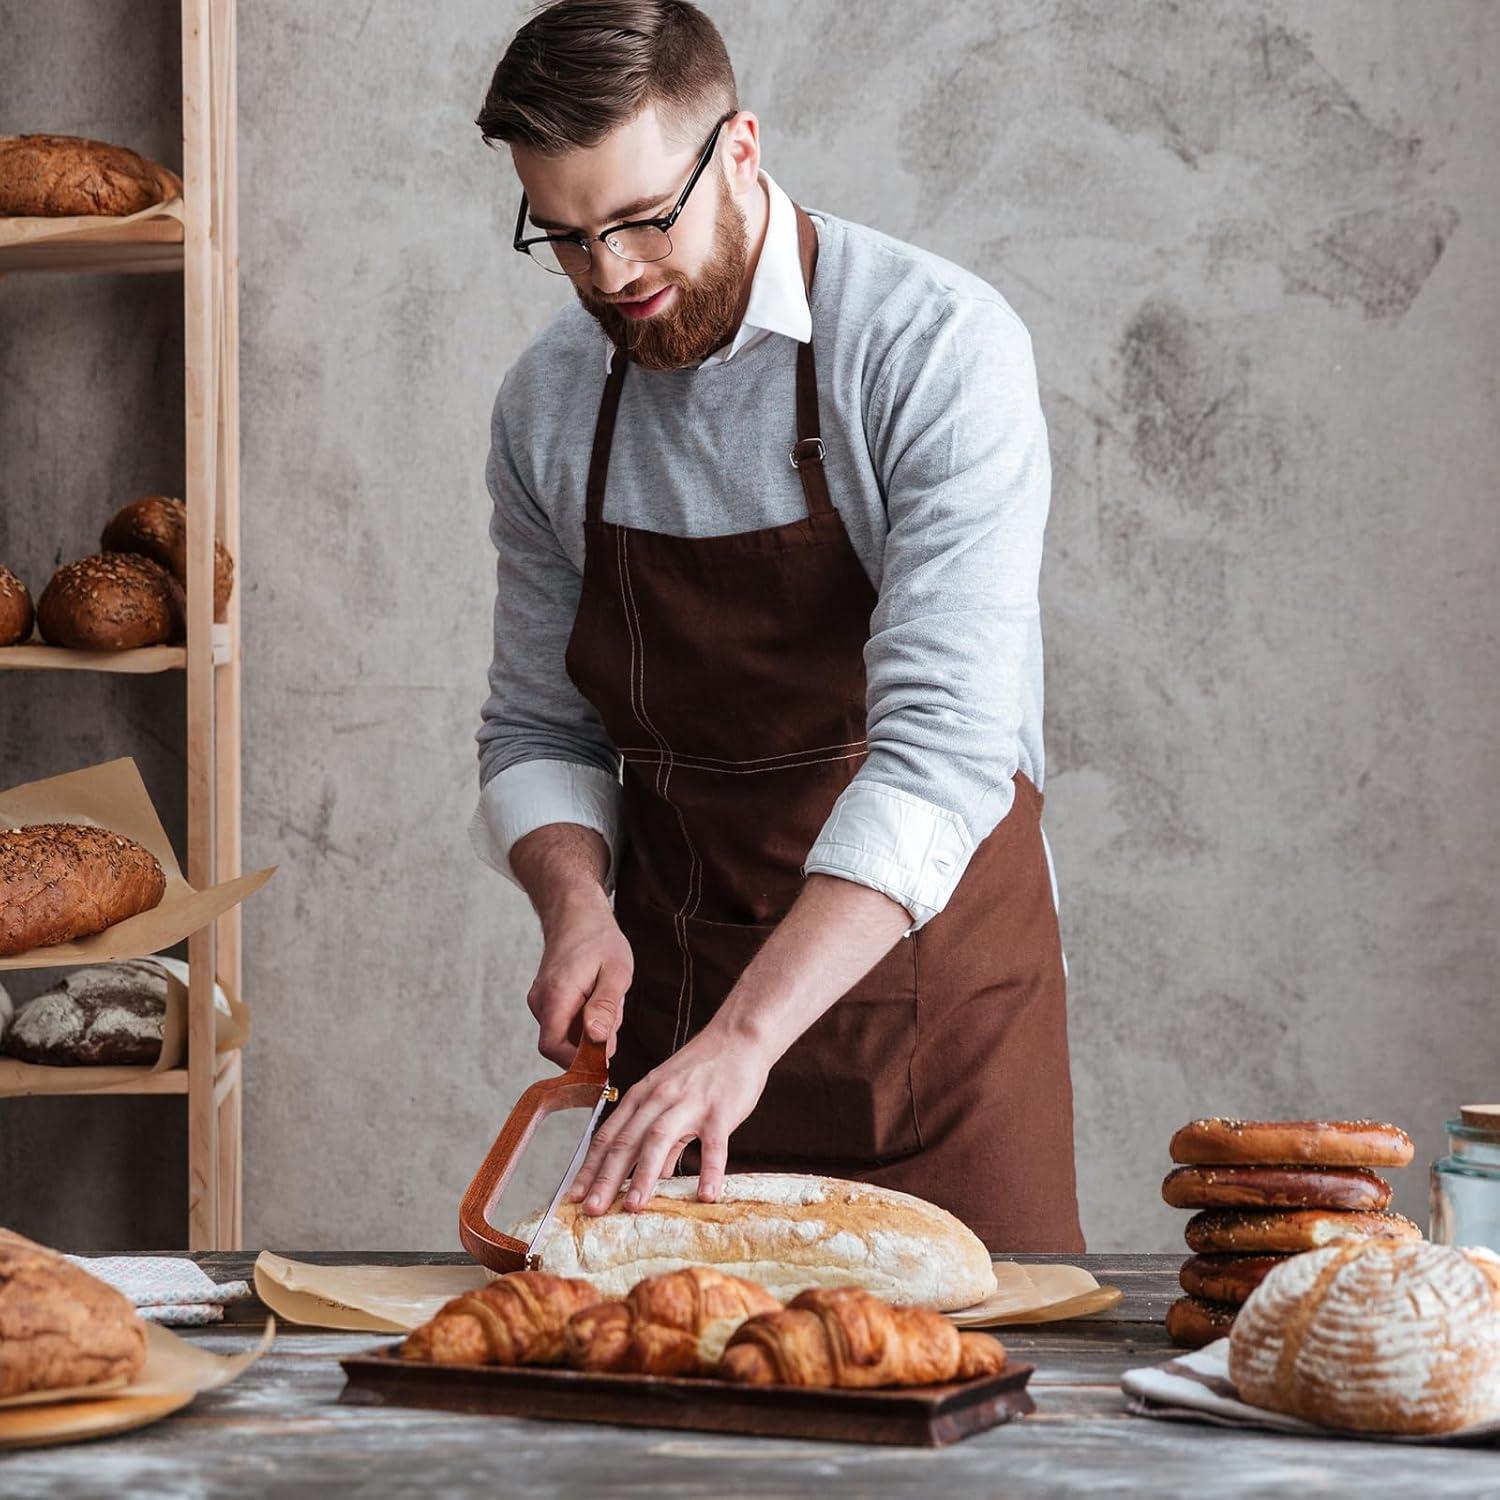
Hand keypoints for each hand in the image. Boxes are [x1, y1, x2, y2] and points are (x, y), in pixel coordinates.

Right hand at [527, 888, 632, 1067]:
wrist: (576, 911)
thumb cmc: (599, 939)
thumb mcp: (616, 971)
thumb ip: (606, 1007)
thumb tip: (599, 1041)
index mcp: (556, 995)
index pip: (553, 1048)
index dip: (577, 1063)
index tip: (605, 1063)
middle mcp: (540, 1001)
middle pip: (561, 1045)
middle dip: (591, 1044)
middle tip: (615, 1018)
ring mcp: (540, 1001)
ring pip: (565, 1035)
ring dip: (590, 1031)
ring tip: (609, 1000)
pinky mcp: (546, 1000)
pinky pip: (565, 1023)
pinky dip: (585, 1021)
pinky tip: (598, 998)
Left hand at [566, 1023, 771, 1212]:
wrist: (738, 1037)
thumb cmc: (703, 1070)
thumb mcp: (671, 1096)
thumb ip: (660, 1134)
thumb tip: (656, 1174)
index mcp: (642, 1096)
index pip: (608, 1136)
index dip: (589, 1168)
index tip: (573, 1196)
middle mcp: (659, 1099)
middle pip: (626, 1140)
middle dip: (605, 1178)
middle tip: (591, 1210)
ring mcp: (689, 1103)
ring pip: (659, 1139)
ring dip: (644, 1175)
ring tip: (634, 1207)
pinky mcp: (720, 1110)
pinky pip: (713, 1144)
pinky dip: (709, 1170)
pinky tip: (705, 1195)